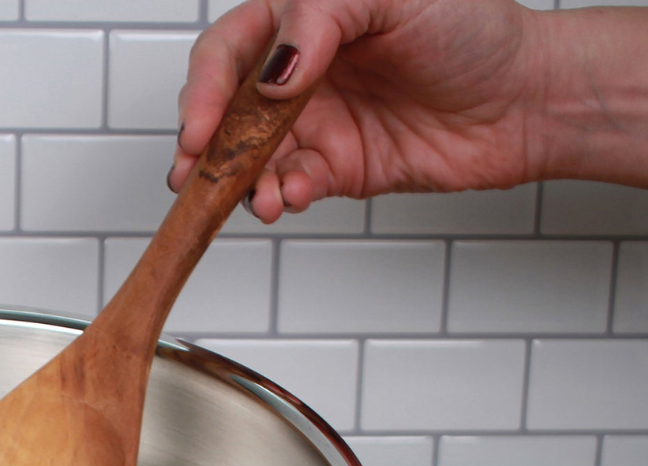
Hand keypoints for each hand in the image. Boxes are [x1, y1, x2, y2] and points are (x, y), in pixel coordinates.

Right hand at [171, 0, 567, 220]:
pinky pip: (290, 185)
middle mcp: (301, 73)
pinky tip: (288, 196)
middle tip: (192, 173)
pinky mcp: (334, 168)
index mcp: (304, 20)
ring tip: (254, 198)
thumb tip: (272, 73)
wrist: (522, 100)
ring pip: (252, 158)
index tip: (199, 127)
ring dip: (241, 183)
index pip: (229, 50)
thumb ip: (321, 19)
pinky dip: (281, 196)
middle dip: (203, 146)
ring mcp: (314, 123)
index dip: (204, 89)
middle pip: (226, 110)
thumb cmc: (470, 31)